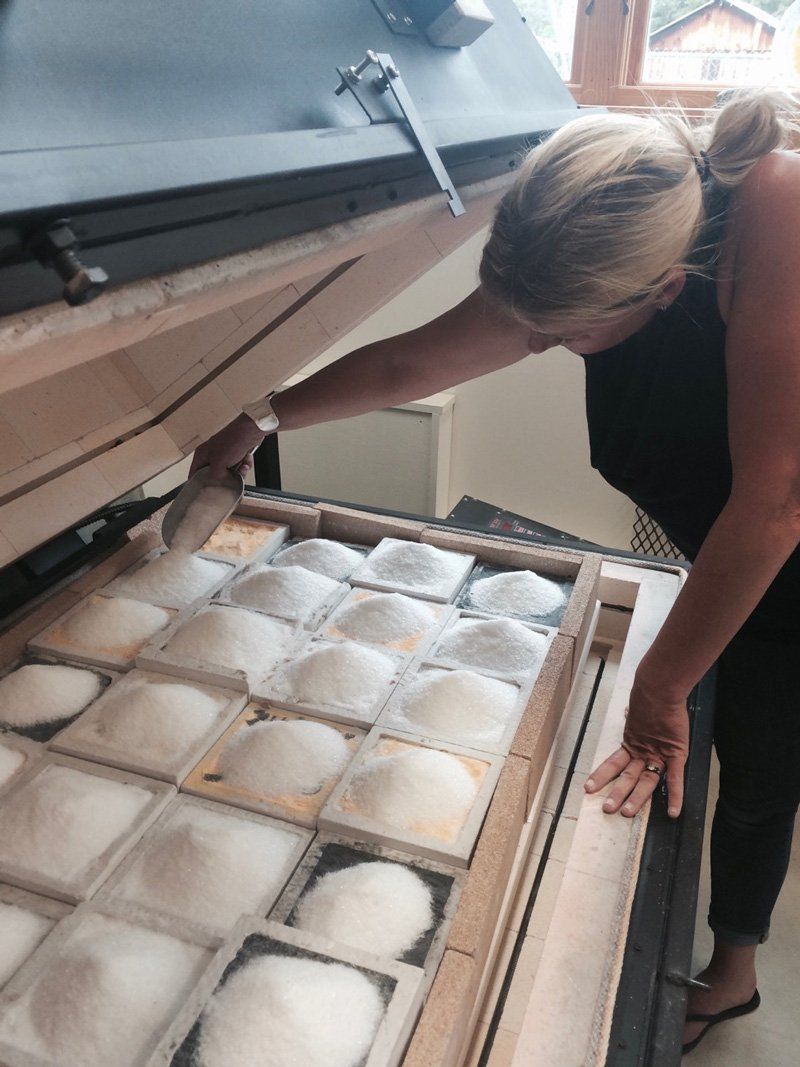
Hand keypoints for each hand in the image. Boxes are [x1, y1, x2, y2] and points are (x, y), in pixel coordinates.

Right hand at [189, 414, 265, 479]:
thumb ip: (213, 476)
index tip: (203, 491)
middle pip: (215, 474)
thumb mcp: (219, 463)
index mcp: (202, 454)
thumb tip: (213, 482)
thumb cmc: (232, 442)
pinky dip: (244, 464)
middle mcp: (211, 454)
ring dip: (238, 470)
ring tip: (242, 465)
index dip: (198, 483)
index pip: (194, 473)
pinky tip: (246, 460)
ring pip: (229, 471)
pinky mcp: (235, 453)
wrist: (250, 431)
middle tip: (231, 475)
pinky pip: (238, 466)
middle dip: (226, 476)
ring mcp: (224, 454)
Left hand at [584, 669, 689, 818]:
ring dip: (636, 798)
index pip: (614, 764)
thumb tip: (629, 711)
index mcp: (633, 744)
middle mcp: (642, 752)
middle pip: (627, 777)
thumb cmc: (651, 698)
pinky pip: (676, 778)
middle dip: (616, 793)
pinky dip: (676, 795)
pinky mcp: (675, 753)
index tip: (589, 787)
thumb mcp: (637, 711)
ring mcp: (658, 754)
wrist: (660, 689)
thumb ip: (634, 717)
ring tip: (625, 813)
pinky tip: (674, 812)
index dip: (601, 775)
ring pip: (645, 781)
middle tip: (606, 809)